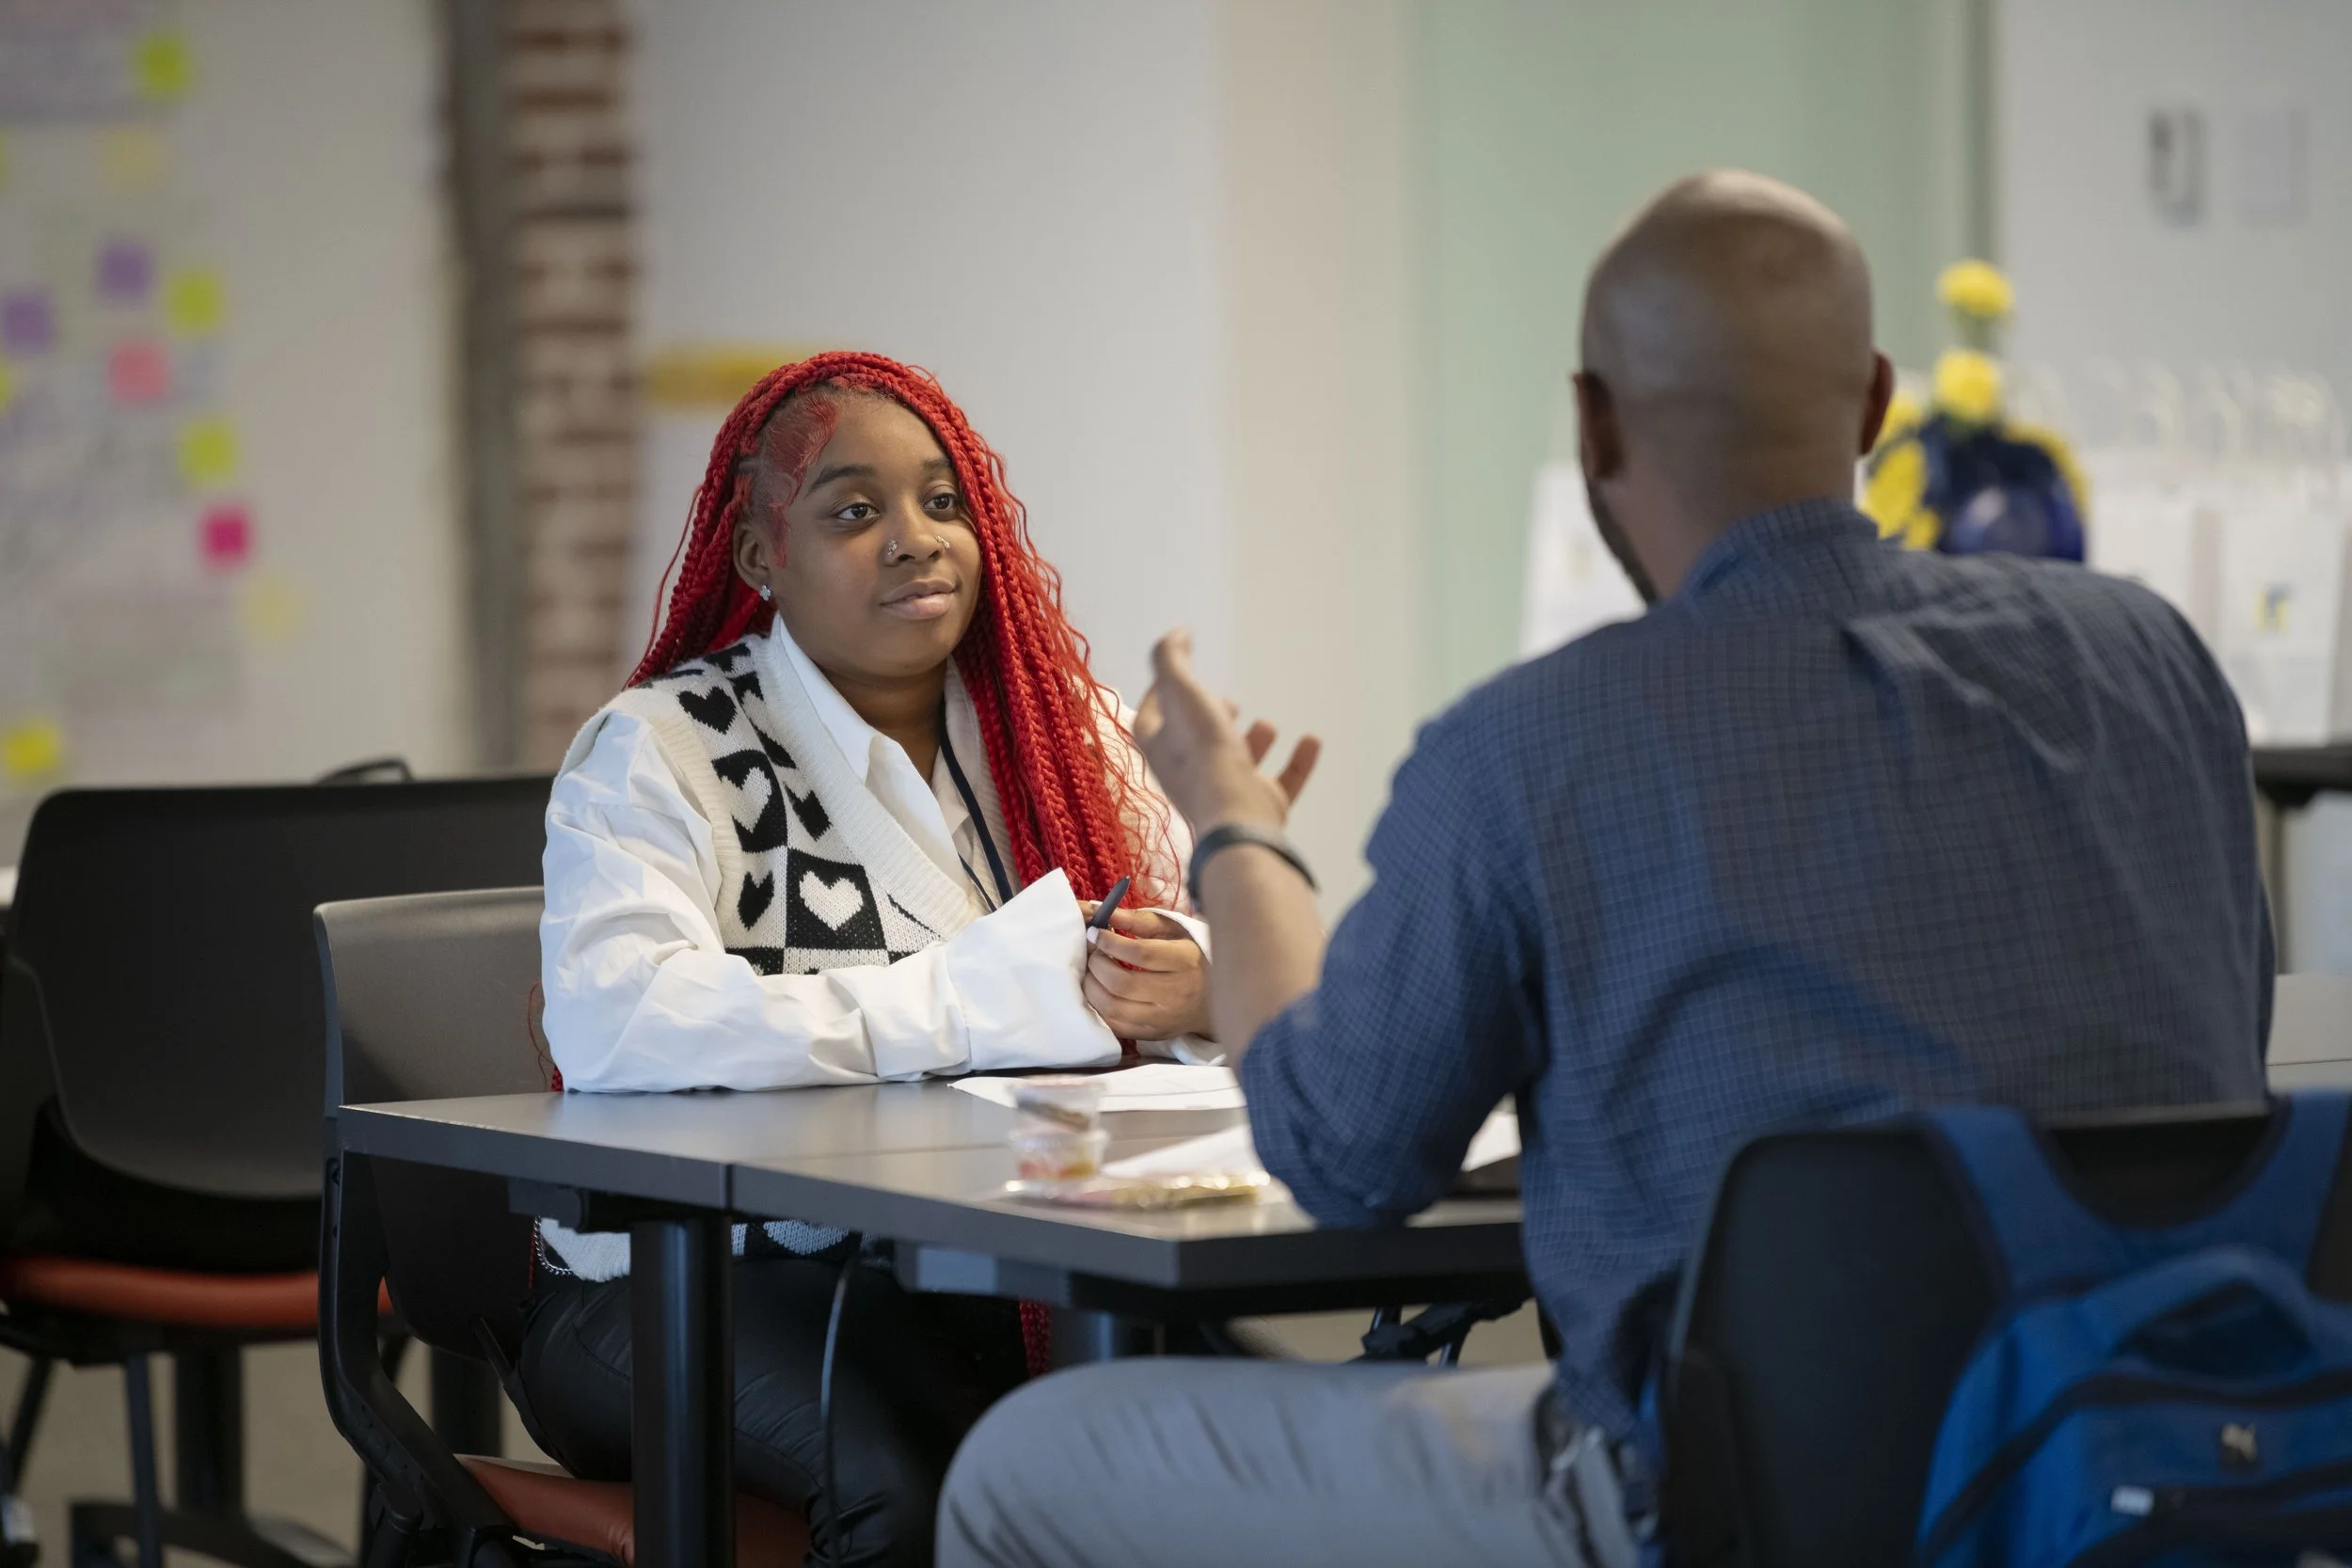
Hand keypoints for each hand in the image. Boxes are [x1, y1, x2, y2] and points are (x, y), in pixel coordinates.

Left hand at [1077, 904, 1212, 1039]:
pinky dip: (1098, 1007)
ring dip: (1092, 987)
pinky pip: (1114, 1025)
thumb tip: (1104, 911)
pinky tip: (1100, 991)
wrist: (1212, 1001)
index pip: (1140, 954)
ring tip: (1093, 972)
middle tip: (1094, 953)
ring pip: (1113, 1007)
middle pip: (1121, 983)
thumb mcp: (1174, 931)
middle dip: (1097, 964)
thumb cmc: (1190, 958)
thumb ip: (1140, 920)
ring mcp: (1163, 1019)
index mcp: (1185, 962)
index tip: (1096, 933)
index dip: (1110, 942)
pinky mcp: (1151, 1034)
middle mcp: (1175, 994)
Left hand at [1131, 628, 1320, 832]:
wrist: (1235, 815)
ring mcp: (1224, 793)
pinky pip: (1282, 781)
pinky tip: (1311, 741)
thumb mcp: (1181, 691)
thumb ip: (1171, 657)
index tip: (1178, 670)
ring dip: (1251, 743)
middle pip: (1193, 742)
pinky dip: (1297, 762)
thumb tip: (1177, 633)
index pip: (1150, 715)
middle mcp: (1186, 774)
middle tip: (1226, 702)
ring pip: (1237, 763)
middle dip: (1210, 719)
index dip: (1160, 691)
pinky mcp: (1258, 807)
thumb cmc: (1202, 751)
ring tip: (1265, 724)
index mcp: (1158, 748)